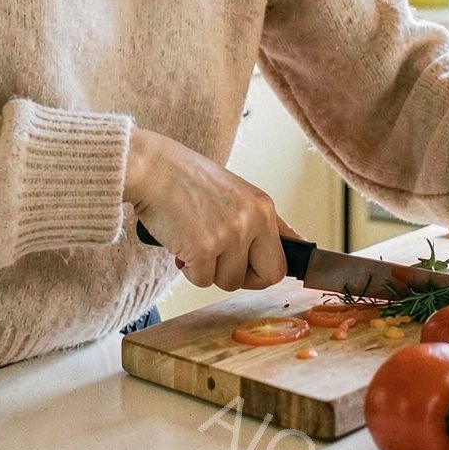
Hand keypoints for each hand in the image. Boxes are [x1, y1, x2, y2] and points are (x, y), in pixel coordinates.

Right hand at [124, 129, 302, 290]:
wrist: (152, 168)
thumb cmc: (187, 179)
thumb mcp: (235, 193)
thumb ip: (260, 221)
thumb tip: (296, 244)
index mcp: (263, 207)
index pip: (282, 259)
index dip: (262, 271)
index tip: (249, 271)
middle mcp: (252, 220)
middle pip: (268, 277)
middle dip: (243, 278)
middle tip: (220, 265)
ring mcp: (229, 235)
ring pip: (228, 281)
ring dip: (208, 270)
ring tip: (194, 243)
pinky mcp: (203, 248)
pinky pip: (201, 280)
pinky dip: (188, 270)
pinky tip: (181, 245)